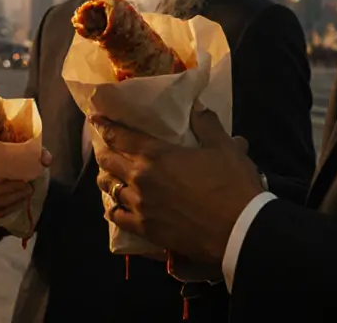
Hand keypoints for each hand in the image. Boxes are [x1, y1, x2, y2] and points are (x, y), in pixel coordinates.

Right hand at [0, 149, 51, 225]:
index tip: (24, 182)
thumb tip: (46, 160)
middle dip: (12, 194)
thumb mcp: (21, 153)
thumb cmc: (10, 163)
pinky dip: (7, 212)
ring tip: (26, 196)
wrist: (3, 174)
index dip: (6, 186)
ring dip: (12, 202)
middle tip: (28, 189)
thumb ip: (36, 153)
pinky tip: (18, 205)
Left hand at [92, 107, 261, 264]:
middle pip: (108, 162)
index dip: (105, 126)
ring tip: (109, 177)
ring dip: (107, 180)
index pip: (120, 136)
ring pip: (109, 189)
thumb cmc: (231, 185)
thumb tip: (196, 106)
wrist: (239, 230)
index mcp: (155, 154)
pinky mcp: (145, 229)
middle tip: (105, 148)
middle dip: (104, 152)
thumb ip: (206, 123)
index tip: (96, 120)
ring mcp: (140, 205)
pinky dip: (113, 209)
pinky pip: (117, 218)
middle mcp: (140, 178)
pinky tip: (115, 207)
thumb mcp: (224, 147)